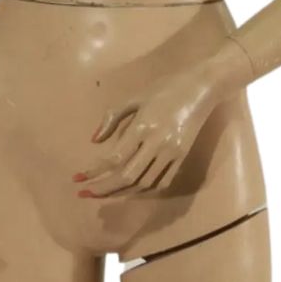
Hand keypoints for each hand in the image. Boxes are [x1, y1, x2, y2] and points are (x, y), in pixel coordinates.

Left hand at [73, 62, 224, 199]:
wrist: (202, 88)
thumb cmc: (166, 88)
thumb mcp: (135, 97)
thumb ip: (112, 117)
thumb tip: (94, 140)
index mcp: (143, 127)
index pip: (114, 159)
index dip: (94, 172)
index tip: (78, 178)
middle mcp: (157, 144)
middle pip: (127, 176)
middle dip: (103, 189)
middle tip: (85, 193)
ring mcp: (172, 153)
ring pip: (144, 183)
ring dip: (121, 192)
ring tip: (103, 193)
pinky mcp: (182, 158)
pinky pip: (162, 182)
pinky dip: (144, 190)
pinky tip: (129, 189)